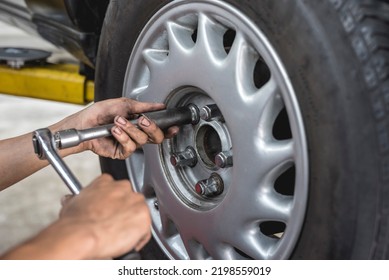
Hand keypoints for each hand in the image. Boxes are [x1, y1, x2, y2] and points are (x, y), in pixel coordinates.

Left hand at [51, 97, 178, 158]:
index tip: (172, 126)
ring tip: (118, 121)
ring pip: (142, 140)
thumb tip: (158, 106)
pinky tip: (115, 131)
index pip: (159, 128)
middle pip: (155, 137)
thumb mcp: (122, 104)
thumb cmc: (98, 113)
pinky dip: (122, 137)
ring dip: (130, 129)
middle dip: (152, 128)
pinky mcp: (121, 152)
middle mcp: (136, 134)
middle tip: (143, 120)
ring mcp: (129, 143)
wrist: (83, 124)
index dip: (168, 129)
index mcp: (139, 122)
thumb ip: (142, 106)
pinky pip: (129, 147)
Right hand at [60, 174, 150, 258]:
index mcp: (106, 181)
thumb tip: (72, 201)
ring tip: (119, 237)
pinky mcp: (144, 217)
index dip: (113, 203)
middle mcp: (123, 188)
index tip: (109, 212)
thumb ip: (79, 199)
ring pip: (139, 214)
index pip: (115, 189)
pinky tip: (126, 244)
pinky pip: (145, 231)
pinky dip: (138, 239)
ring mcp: (135, 201)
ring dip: (132, 225)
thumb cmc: (75, 222)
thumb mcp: (72, 204)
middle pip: (130, 200)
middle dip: (124, 212)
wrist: (81, 235)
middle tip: (114, 226)